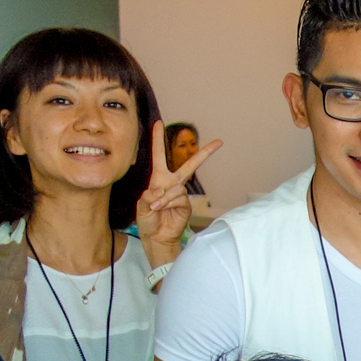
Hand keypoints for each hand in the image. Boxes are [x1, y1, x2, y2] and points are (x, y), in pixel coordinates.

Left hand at [135, 120, 220, 266]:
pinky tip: (163, 209)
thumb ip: (149, 196)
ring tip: (156, 207)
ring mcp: (181, 194)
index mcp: (159, 178)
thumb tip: (161, 191)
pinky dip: (168, 203)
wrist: (156, 237)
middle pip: (190, 165)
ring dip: (164, 198)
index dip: (157, 139)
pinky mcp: (186, 205)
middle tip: (219, 142)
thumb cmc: (147, 219)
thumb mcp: (141, 205)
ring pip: (177, 187)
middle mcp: (172, 183)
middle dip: (205, 153)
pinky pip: (179, 198)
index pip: (159, 156)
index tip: (158, 123)